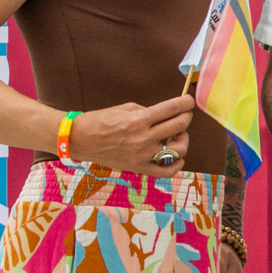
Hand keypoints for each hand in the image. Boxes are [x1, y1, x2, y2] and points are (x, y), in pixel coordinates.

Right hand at [73, 97, 195, 175]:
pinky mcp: (139, 168)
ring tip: (177, 135)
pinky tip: (176, 156)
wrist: (81, 139)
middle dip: (186, 117)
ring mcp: (142, 155)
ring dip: (183, 139)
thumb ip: (149, 111)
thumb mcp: (126, 108)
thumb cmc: (102, 120)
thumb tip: (168, 114)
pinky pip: (167, 171)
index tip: (189, 101)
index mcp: (139, 119)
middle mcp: (143, 138)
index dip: (186, 103)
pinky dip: (177, 163)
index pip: (172, 109)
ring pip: (179, 150)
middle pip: (179, 126)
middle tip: (184, 115)